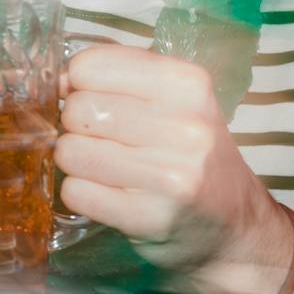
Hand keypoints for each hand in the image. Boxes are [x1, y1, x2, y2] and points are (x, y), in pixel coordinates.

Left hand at [55, 45, 282, 269]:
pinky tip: (110, 195)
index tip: (92, 99)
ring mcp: (171, 176)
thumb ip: (119, 77)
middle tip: (103, 141)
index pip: (89, 66)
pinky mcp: (151, 217)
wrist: (236, 227)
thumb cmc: (192, 155)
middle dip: (76, 127)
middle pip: (77, 111)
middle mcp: (185, 126)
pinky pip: (76, 193)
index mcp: (188, 84)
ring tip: (107, 169)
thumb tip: (56, 80)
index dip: (77, 84)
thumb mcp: (175, 100)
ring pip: (70, 152)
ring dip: (76, 163)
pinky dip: (82, 194)